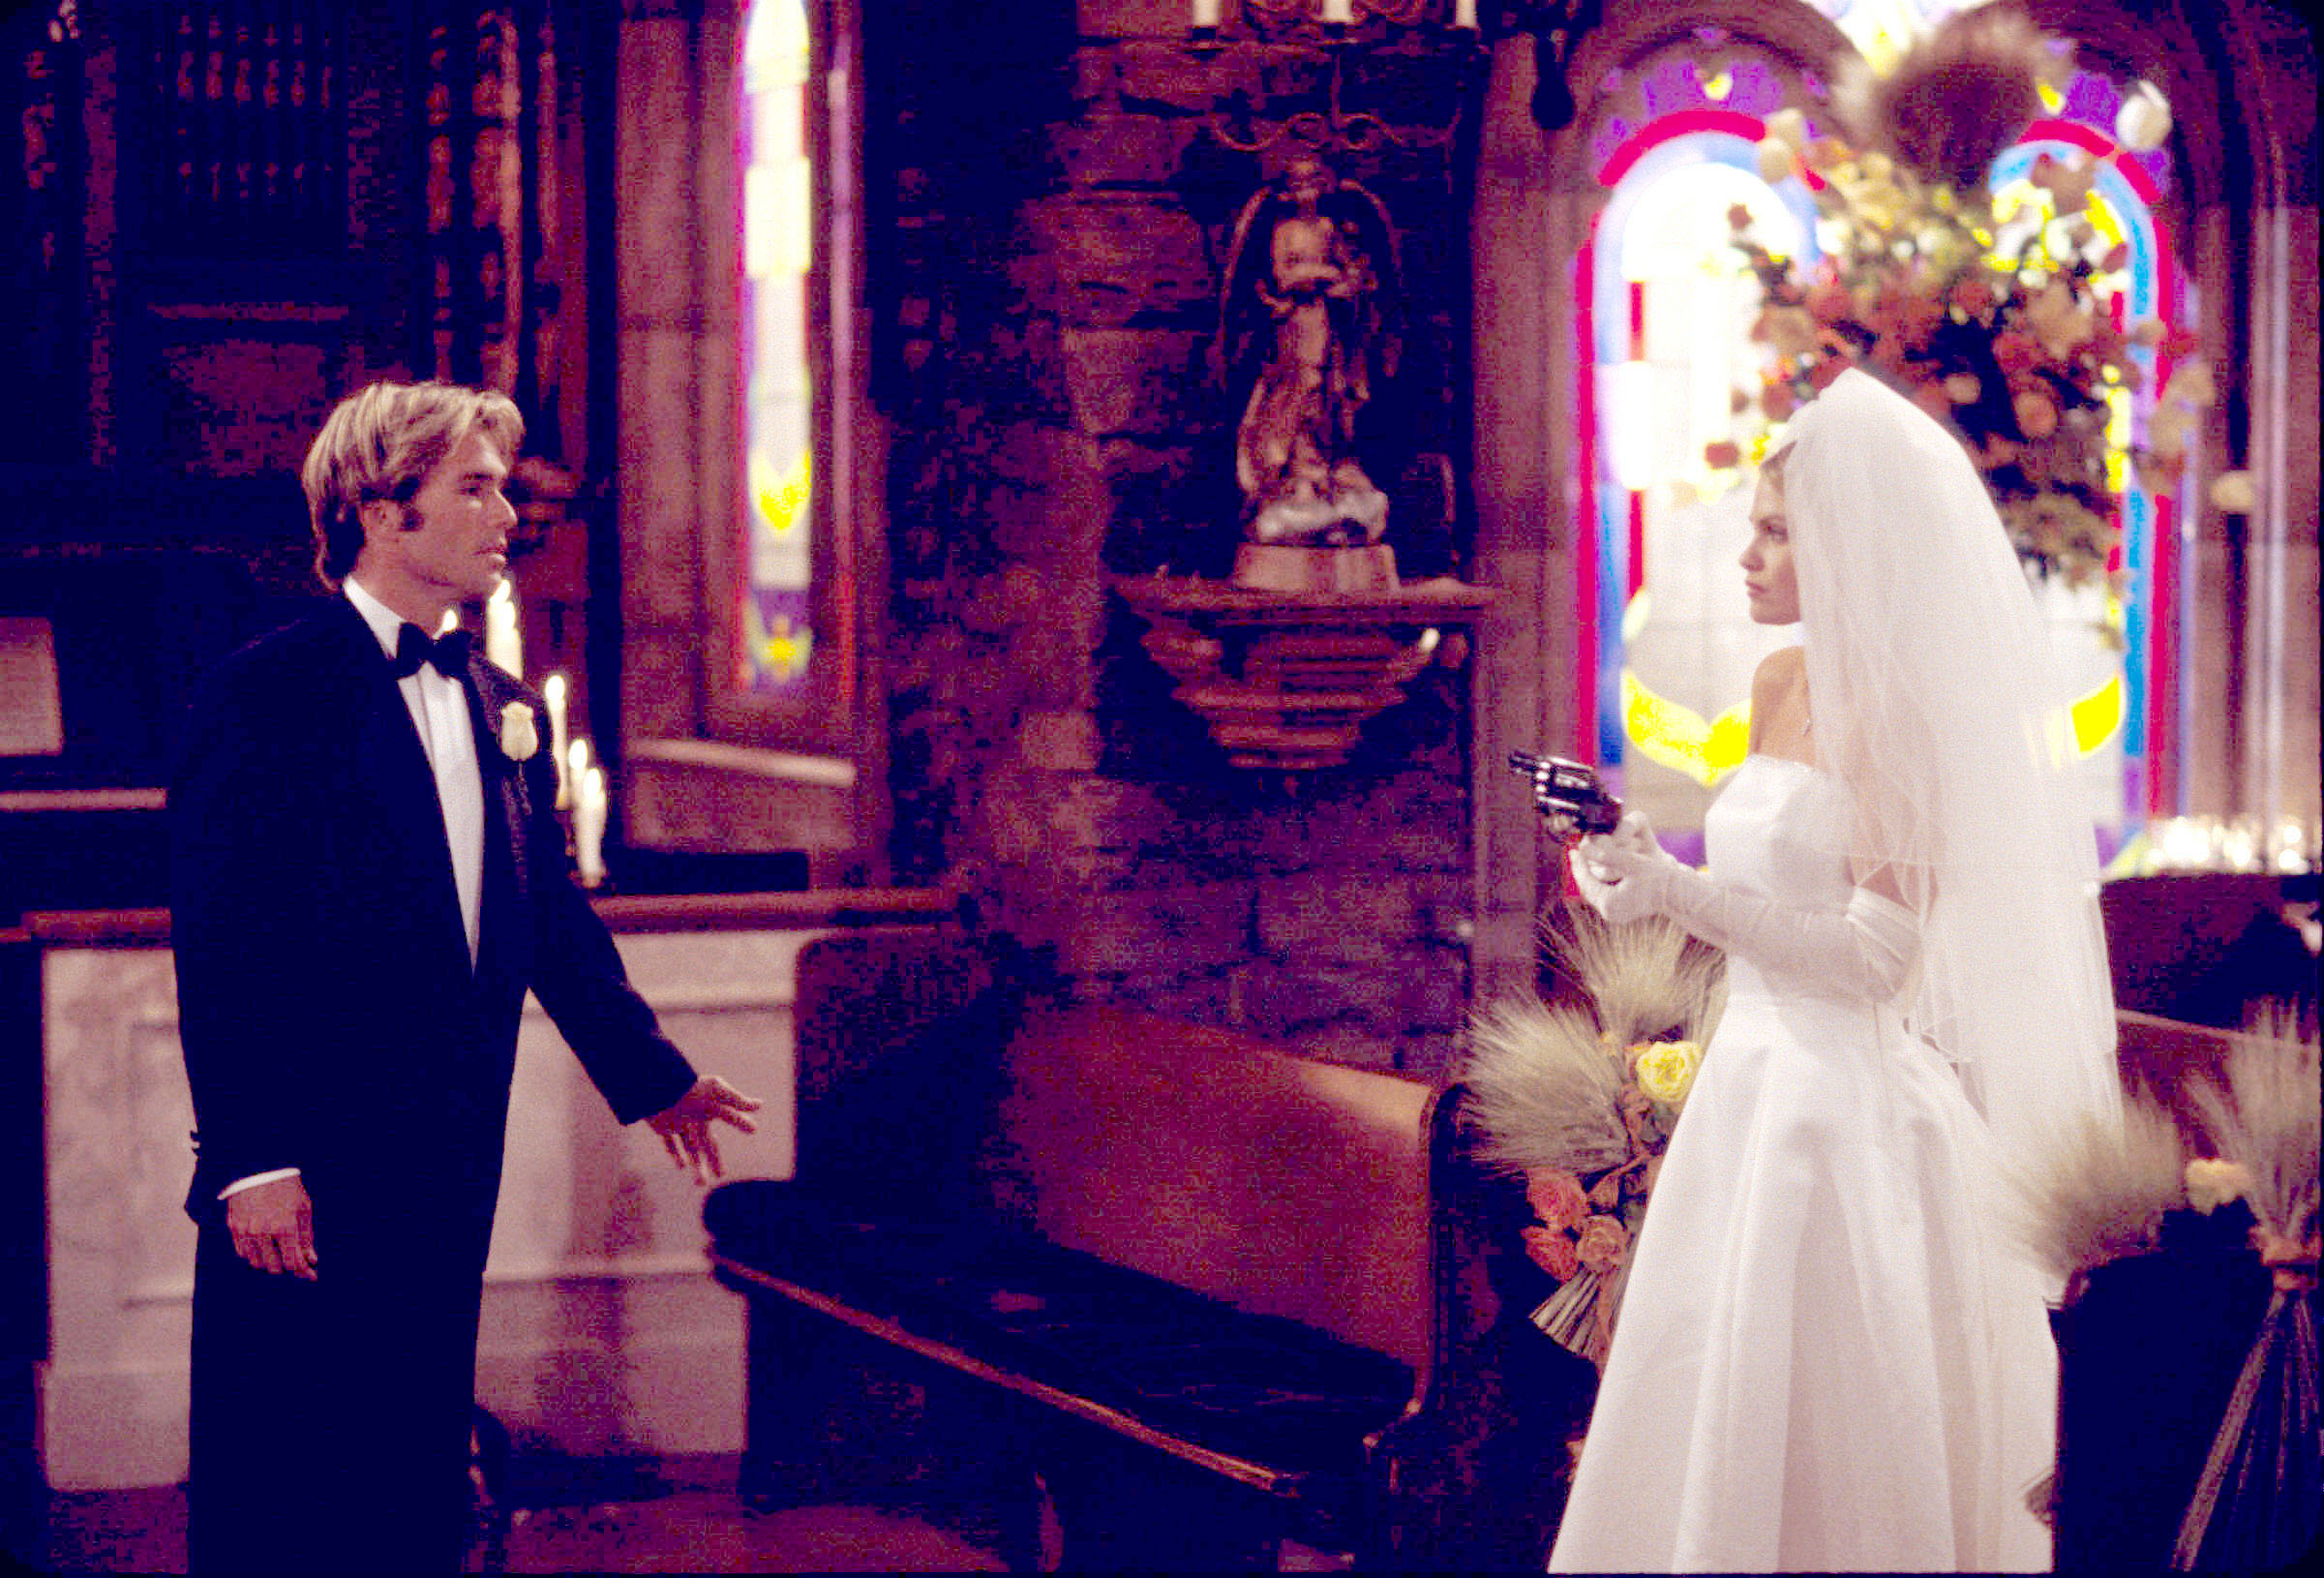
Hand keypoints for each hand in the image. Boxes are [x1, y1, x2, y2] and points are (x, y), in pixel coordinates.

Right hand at [225, 1175, 317, 1279]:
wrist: (259, 1167)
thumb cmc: (286, 1186)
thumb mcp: (304, 1208)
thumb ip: (307, 1236)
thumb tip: (311, 1259)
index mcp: (285, 1226)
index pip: (293, 1262)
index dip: (303, 1272)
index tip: (311, 1275)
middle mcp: (263, 1231)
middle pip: (274, 1267)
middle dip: (286, 1266)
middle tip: (293, 1260)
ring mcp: (245, 1230)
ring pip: (256, 1262)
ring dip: (268, 1262)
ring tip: (278, 1252)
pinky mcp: (233, 1227)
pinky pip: (242, 1252)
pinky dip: (253, 1254)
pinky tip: (262, 1246)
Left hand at [644, 1075, 763, 1184]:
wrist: (661, 1086)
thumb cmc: (692, 1088)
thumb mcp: (718, 1092)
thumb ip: (737, 1101)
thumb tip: (760, 1105)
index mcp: (709, 1110)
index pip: (728, 1119)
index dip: (740, 1123)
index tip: (753, 1130)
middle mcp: (695, 1118)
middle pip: (708, 1144)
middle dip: (714, 1160)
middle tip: (721, 1175)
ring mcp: (679, 1124)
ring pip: (690, 1149)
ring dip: (696, 1166)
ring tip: (701, 1184)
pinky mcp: (663, 1127)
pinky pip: (670, 1144)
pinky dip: (675, 1155)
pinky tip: (682, 1166)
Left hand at [1572, 812, 1675, 925]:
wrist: (1678, 894)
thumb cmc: (1658, 877)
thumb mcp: (1631, 862)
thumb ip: (1606, 854)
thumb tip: (1582, 847)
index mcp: (1610, 903)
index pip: (1586, 881)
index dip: (1579, 864)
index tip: (1573, 849)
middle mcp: (1610, 912)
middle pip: (1588, 887)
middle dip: (1583, 869)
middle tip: (1576, 852)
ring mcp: (1615, 914)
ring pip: (1595, 890)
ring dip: (1591, 874)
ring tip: (1586, 857)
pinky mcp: (1621, 911)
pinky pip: (1604, 893)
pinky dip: (1600, 880)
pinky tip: (1599, 867)